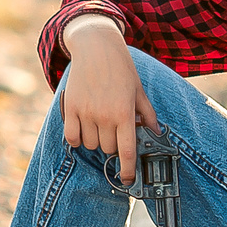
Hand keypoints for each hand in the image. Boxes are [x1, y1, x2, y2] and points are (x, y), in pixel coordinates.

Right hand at [58, 15, 155, 180]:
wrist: (96, 47)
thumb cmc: (120, 68)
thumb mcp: (139, 90)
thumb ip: (147, 114)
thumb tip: (156, 133)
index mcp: (124, 113)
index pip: (127, 151)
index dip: (128, 170)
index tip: (128, 179)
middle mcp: (104, 115)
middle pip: (107, 149)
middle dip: (112, 145)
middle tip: (114, 131)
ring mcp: (86, 112)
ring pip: (90, 144)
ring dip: (96, 140)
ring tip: (99, 124)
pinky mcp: (70, 108)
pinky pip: (72, 137)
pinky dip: (77, 138)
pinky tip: (83, 129)